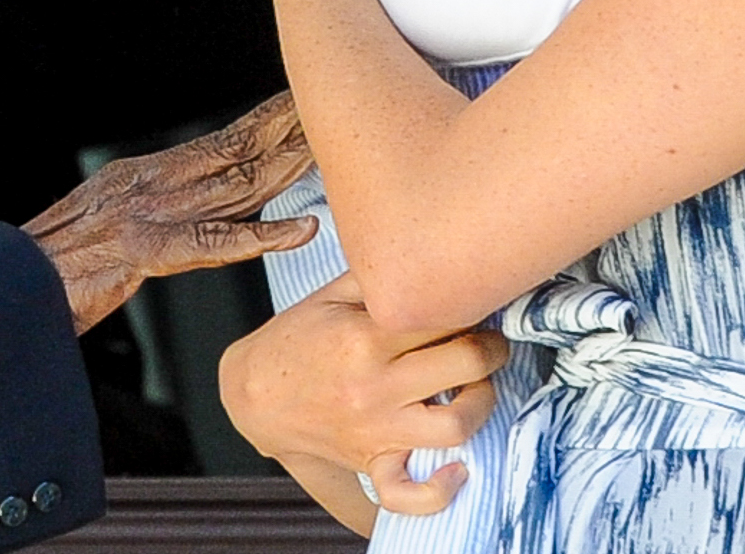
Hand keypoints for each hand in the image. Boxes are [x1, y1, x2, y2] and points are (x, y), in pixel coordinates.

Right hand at [24, 91, 316, 334]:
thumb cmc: (46, 272)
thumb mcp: (106, 235)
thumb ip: (155, 222)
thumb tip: (201, 220)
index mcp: (143, 178)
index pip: (223, 144)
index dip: (271, 123)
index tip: (312, 102)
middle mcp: (149, 184)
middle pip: (238, 153)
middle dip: (293, 132)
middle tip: (346, 108)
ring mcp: (146, 213)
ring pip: (236, 186)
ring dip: (291, 168)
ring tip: (337, 152)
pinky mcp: (140, 251)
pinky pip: (213, 243)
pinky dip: (262, 236)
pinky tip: (301, 229)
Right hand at [220, 273, 508, 514]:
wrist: (252, 391)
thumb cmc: (298, 336)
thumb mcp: (335, 293)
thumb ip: (383, 275)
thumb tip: (435, 251)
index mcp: (367, 336)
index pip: (446, 315)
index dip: (473, 303)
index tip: (476, 301)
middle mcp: (375, 385)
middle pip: (466, 365)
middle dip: (491, 349)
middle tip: (489, 341)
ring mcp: (374, 430)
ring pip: (454, 426)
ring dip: (481, 405)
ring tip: (477, 387)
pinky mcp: (370, 462)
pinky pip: (409, 493)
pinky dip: (440, 488)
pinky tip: (459, 466)